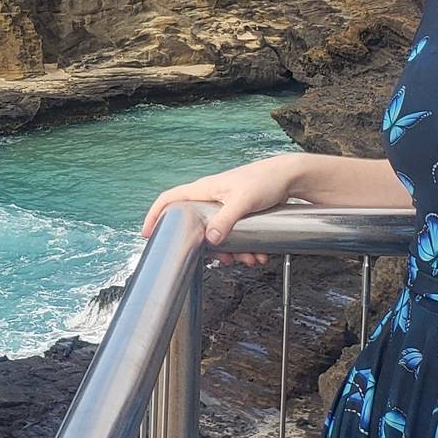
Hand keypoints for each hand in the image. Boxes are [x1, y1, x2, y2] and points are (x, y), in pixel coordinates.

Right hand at [139, 155, 301, 266]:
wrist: (290, 177)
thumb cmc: (265, 180)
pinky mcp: (238, 215)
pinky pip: (234, 236)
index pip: (169, 199)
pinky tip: (258, 254)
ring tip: (249, 259)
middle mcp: (211, 198)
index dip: (155, 215)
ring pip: (218, 236)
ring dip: (232, 252)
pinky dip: (244, 248)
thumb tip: (210, 240)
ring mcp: (224, 207)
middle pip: (196, 226)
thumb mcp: (244, 201)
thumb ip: (226, 220)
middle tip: (219, 260)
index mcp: (204, 189)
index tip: (148, 234)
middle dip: (208, 248)